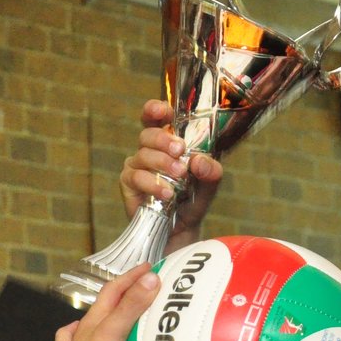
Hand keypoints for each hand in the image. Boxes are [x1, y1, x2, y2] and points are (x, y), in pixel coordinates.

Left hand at [48, 264, 159, 340]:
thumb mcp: (114, 331)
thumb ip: (132, 306)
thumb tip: (152, 278)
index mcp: (92, 322)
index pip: (112, 292)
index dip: (130, 277)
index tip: (149, 267)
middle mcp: (85, 336)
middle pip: (104, 309)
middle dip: (122, 296)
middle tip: (144, 289)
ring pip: (95, 331)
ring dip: (111, 321)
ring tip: (126, 318)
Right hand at [121, 99, 222, 251]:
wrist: (182, 230)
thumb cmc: (193, 200)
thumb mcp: (209, 185)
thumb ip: (211, 172)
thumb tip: (199, 161)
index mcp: (167, 142)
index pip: (155, 118)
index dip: (155, 110)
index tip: (163, 111)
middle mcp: (149, 150)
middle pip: (147, 134)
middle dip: (164, 139)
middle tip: (180, 150)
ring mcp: (136, 166)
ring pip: (143, 155)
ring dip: (162, 163)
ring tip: (179, 176)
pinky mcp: (129, 185)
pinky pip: (136, 177)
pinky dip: (152, 184)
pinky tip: (166, 194)